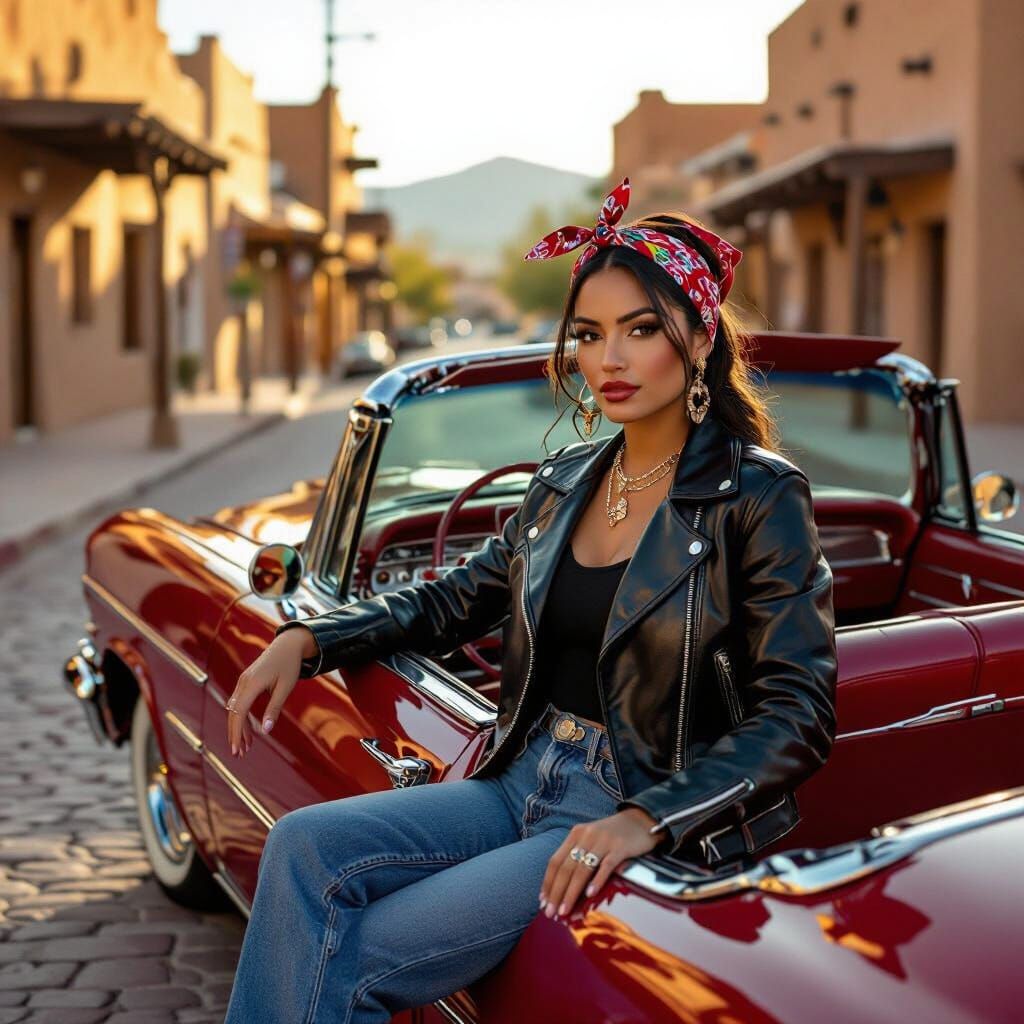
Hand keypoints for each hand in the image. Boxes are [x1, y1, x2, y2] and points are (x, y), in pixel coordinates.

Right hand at [225, 627, 312, 756]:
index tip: (237, 750)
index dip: (236, 733)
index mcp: (252, 684)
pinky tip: (248, 730)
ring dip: (239, 728)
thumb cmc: (289, 665)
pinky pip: (240, 703)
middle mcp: (243, 682)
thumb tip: (266, 731)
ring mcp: (243, 681)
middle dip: (235, 734)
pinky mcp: (247, 682)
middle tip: (239, 754)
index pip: (238, 713)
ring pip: (235, 709)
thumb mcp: (285, 687)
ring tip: (246, 747)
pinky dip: (242, 717)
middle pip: (233, 713)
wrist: (288, 644)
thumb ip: (274, 708)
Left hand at [539, 807, 663, 918]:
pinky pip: (606, 866)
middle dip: (556, 892)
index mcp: (576, 834)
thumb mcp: (592, 841)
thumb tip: (564, 888)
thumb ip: (579, 858)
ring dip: (571, 892)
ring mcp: (603, 841)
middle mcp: (586, 835)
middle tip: (550, 912)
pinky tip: (590, 895)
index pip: (555, 861)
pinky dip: (597, 881)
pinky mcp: (620, 847)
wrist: (641, 820)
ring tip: (565, 910)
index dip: (548, 883)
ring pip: (582, 869)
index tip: (543, 902)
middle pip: (566, 868)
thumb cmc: (614, 836)